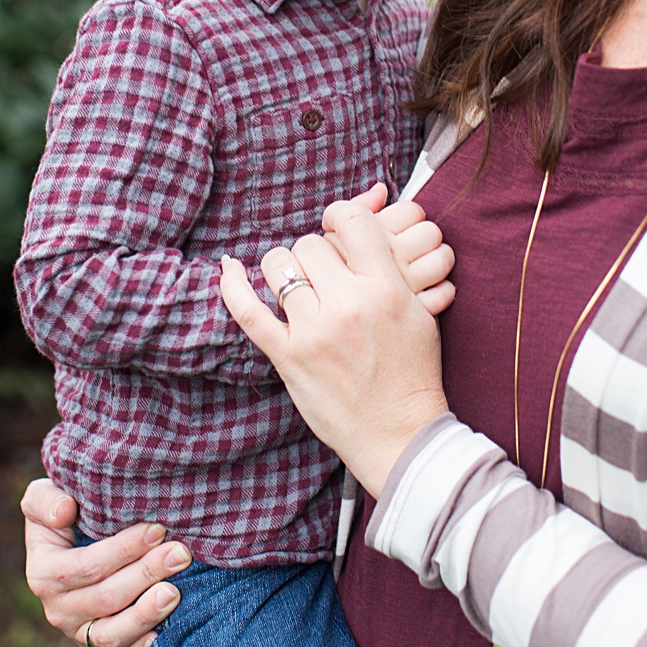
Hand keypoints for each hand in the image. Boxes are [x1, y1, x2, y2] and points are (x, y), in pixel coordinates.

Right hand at [19, 479, 189, 646]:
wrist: (82, 542)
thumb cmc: (72, 513)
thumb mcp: (45, 498)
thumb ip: (45, 500)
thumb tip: (65, 512)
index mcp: (44, 572)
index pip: (85, 566)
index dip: (122, 550)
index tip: (157, 529)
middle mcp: (59, 609)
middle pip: (106, 598)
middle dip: (146, 574)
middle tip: (180, 553)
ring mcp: (81, 632)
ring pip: (112, 634)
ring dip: (146, 613)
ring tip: (175, 592)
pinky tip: (164, 635)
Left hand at [221, 202, 451, 496]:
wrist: (399, 431)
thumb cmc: (412, 372)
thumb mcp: (419, 311)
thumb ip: (390, 268)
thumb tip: (365, 225)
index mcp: (387, 288)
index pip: (351, 221)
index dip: (341, 215)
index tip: (339, 225)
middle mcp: (348, 305)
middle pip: (311, 244)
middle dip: (316, 251)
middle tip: (325, 271)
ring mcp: (314, 332)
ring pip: (279, 266)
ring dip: (284, 267)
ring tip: (295, 280)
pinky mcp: (288, 357)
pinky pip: (248, 311)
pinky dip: (231, 286)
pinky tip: (228, 268)